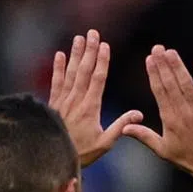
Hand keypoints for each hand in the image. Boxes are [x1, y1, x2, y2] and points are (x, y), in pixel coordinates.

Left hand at [48, 29, 142, 166]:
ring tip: (79, 38)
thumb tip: (138, 114)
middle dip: (89, 51)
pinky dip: (58, 68)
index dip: (102, 61)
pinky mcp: (54, 104)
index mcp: (91, 108)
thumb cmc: (82, 153)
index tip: (105, 46)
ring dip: (75, 54)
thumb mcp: (105, 143)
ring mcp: (63, 100)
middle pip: (84, 70)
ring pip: (70, 72)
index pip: (98, 79)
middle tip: (93, 33)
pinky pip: (56, 82)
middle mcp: (76, 100)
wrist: (54, 157)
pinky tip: (60, 55)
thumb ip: (121, 126)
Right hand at [124, 46, 192, 182]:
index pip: (159, 91)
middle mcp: (184, 112)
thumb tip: (124, 127)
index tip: (149, 59)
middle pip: (171, 83)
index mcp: (170, 119)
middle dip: (163, 64)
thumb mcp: (163, 150)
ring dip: (178, 67)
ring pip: (187, 83)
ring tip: (171, 52)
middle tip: (157, 48)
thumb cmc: (188, 159)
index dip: (154, 73)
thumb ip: (144, 136)